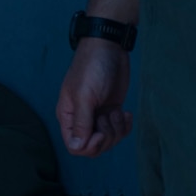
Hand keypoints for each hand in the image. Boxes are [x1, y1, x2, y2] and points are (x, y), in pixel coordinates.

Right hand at [56, 39, 131, 155]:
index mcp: (69, 116)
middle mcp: (82, 119)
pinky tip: (126, 113)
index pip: (75, 146)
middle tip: (109, 116)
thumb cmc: (92, 68)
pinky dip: (125, 126)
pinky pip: (119, 131)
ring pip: (108, 140)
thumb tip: (77, 147)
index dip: (90, 146)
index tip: (100, 132)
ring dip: (117, 129)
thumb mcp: (85, 96)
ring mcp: (97, 115)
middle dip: (107, 136)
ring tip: (117, 111)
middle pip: (94, 146)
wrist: (109, 48)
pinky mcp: (111, 111)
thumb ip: (81, 123)